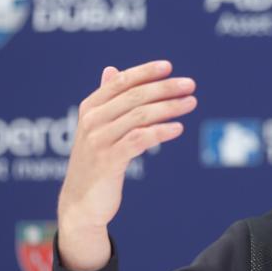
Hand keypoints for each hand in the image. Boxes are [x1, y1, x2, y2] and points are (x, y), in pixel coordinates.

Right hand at [57, 61, 196, 270]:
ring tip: (191, 103)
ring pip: (140, 116)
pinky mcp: (109, 160)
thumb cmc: (95, 163)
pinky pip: (140, 140)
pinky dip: (161, 132)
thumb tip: (112, 69)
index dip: (145, 72)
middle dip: (165, 88)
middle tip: (190, 85)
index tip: (169, 67)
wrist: (80, 204)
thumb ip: (107, 100)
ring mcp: (99, 140)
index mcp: (90, 108)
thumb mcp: (97, 128)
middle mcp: (92, 120)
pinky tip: (178, 128)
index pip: (121, 82)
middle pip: (135, 96)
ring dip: (169, 107)